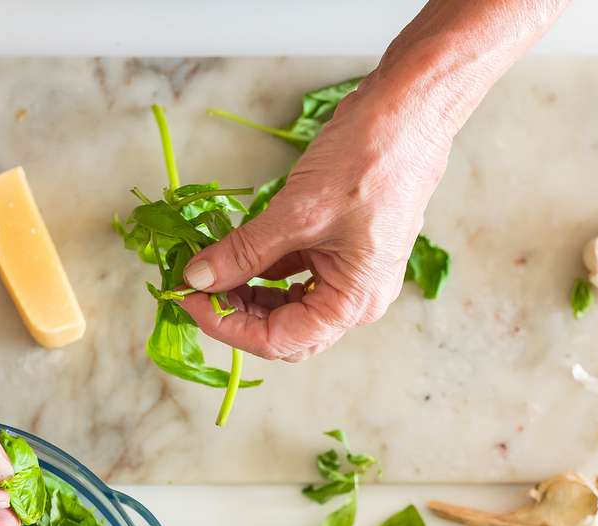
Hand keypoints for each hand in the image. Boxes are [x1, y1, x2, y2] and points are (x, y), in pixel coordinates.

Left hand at [178, 85, 450, 361]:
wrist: (411, 113)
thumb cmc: (370, 162)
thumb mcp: (297, 211)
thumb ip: (245, 251)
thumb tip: (199, 278)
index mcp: (353, 303)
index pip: (279, 340)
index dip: (226, 325)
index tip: (186, 298)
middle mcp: (355, 299)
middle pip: (283, 330)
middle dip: (234, 313)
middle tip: (192, 287)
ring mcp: (350, 274)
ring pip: (286, 304)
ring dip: (245, 291)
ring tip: (207, 268)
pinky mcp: (341, 248)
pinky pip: (294, 273)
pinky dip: (261, 268)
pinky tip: (233, 252)